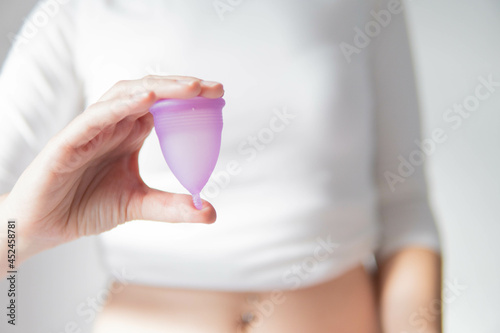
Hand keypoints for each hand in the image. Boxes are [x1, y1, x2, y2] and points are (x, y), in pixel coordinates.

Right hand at [0, 75, 222, 264]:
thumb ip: (172, 207)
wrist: (43, 226)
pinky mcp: (69, 140)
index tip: (219, 96)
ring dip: (158, 88)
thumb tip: (210, 212)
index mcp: (130, 134)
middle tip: (213, 87)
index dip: (189, 98)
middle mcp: (113, 125)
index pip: (163, 106)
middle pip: (149, 93)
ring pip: (125, 95)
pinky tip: (146, 99)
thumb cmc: (86, 207)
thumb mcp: (138, 205)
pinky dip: (121, 105)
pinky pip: (96, 116)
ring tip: (189, 87)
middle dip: (182, 86)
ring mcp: (91, 129)